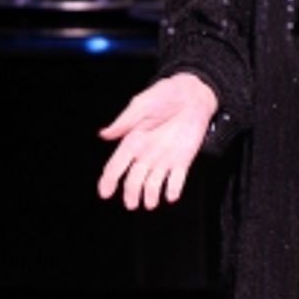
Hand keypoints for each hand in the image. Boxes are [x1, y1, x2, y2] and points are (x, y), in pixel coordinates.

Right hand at [97, 73, 218, 209]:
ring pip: (153, 184)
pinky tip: (171, 196)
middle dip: (131, 193)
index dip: (109, 180)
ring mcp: (164, 160)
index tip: (105, 193)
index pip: (116, 165)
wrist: (193, 95)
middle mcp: (146, 154)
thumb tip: (104, 133)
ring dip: (151, 195)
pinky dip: (173, 189)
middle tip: (131, 203)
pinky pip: (177, 180)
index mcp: (132, 141)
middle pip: (134, 180)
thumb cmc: (165, 96)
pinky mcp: (182, 161)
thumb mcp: (142, 104)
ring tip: (150, 203)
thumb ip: (125, 121)